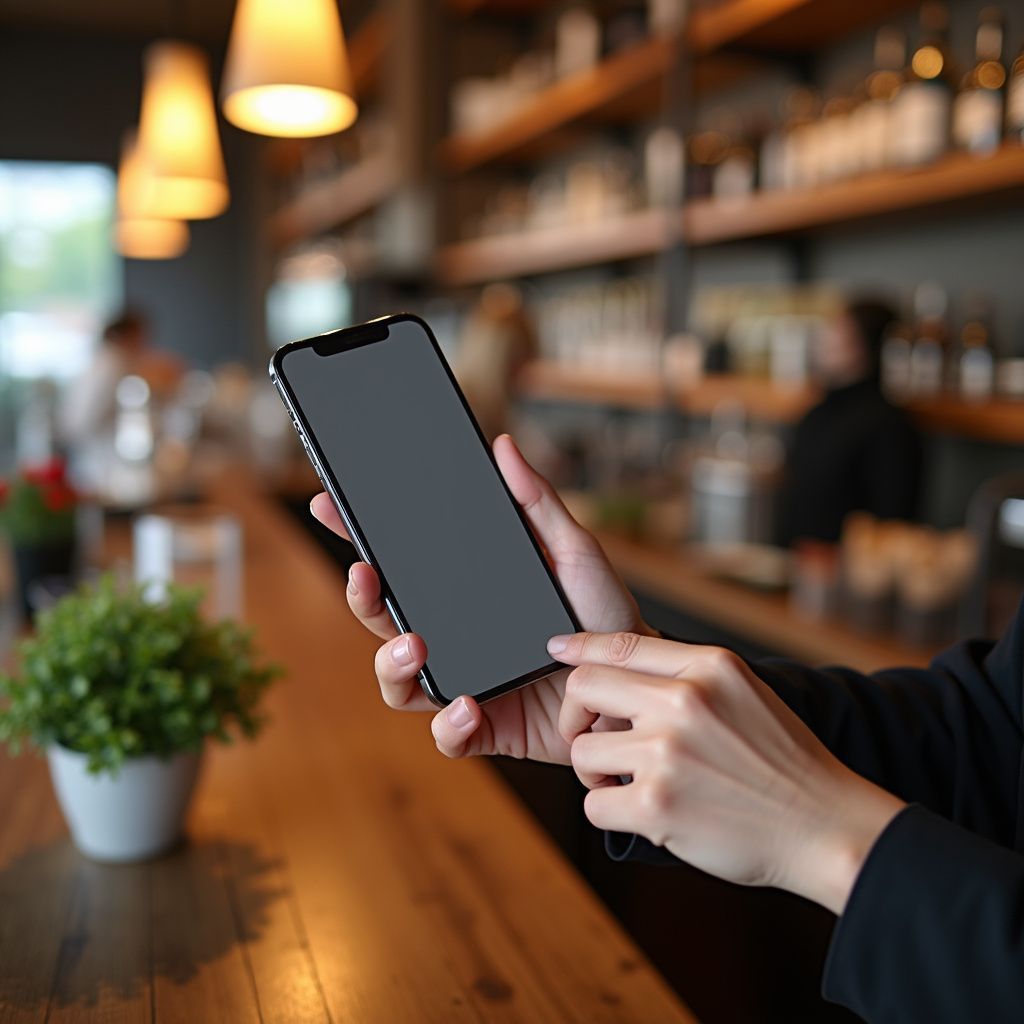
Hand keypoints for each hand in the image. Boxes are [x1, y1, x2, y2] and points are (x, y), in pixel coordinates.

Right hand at [310, 434, 654, 764]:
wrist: (634, 684)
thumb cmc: (604, 614)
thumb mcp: (573, 550)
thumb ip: (537, 503)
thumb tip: (501, 445)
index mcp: (465, 592)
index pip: (401, 565)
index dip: (359, 537)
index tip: (330, 506)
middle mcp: (454, 636)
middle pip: (383, 620)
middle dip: (362, 599)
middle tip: (366, 578)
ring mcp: (463, 681)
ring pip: (397, 680)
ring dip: (391, 664)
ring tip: (414, 647)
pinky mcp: (483, 727)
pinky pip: (446, 733)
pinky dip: (449, 725)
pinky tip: (468, 706)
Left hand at [554, 631, 905, 914]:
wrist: (824, 825)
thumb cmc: (781, 759)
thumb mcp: (742, 690)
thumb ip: (685, 672)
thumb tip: (616, 664)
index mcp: (707, 665)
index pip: (619, 643)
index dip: (578, 645)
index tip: (556, 647)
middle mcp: (684, 700)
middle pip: (583, 688)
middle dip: (578, 715)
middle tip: (597, 738)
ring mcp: (667, 752)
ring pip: (583, 751)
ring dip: (598, 772)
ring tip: (637, 781)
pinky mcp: (656, 805)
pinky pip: (594, 803)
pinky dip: (612, 811)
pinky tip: (648, 812)